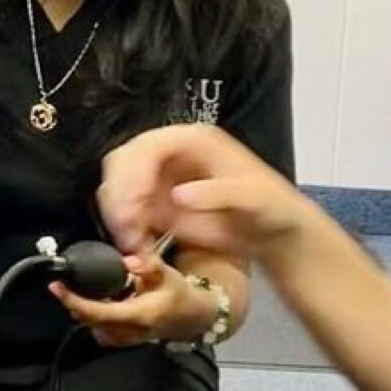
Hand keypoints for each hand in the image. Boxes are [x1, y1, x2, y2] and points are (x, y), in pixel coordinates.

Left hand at [51, 250, 212, 348]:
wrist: (192, 318)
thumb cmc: (178, 293)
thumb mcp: (167, 273)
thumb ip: (148, 265)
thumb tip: (127, 262)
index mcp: (137, 315)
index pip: (98, 312)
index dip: (74, 301)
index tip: (56, 287)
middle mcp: (128, 332)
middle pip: (89, 321)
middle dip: (73, 304)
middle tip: (63, 285)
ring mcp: (125, 339)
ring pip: (92, 327)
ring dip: (82, 310)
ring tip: (80, 292)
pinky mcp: (124, 340)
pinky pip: (100, 330)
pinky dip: (92, 316)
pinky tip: (98, 301)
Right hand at [99, 125, 306, 263]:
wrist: (273, 233)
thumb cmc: (270, 206)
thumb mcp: (254, 197)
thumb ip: (218, 194)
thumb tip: (178, 195)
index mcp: (193, 140)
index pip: (150, 144)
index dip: (136, 171)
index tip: (137, 204)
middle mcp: (169, 154)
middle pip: (123, 162)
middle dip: (119, 194)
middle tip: (128, 229)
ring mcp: (158, 180)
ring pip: (117, 187)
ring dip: (117, 216)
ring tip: (135, 245)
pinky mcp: (154, 207)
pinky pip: (125, 214)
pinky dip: (125, 232)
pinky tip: (140, 250)